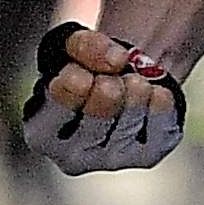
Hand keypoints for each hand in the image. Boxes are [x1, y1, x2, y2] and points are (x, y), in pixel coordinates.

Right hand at [21, 21, 185, 173]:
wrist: (118, 88)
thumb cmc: (84, 71)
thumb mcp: (69, 47)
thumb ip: (82, 45)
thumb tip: (116, 60)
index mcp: (41, 133)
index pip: (62, 99)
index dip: (76, 75)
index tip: (80, 71)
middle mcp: (73, 157)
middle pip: (102, 107)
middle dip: (109, 80)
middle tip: (109, 79)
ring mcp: (112, 160)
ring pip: (133, 110)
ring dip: (135, 84)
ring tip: (128, 84)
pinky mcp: (147, 156)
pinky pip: (161, 115)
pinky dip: (158, 94)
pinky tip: (148, 95)